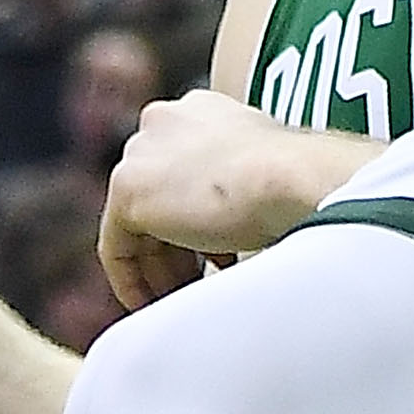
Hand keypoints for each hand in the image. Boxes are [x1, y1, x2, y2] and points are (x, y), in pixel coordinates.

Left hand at [101, 92, 329, 299]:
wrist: (290, 176)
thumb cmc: (296, 179)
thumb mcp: (263, 170)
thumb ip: (236, 182)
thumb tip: (227, 228)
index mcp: (200, 109)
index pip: (180, 167)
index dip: (195, 216)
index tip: (215, 256)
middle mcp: (164, 120)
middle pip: (155, 194)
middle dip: (173, 243)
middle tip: (194, 282)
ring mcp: (141, 151)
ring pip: (136, 224)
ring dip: (159, 266)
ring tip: (182, 299)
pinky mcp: (128, 189)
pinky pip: (117, 247)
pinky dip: (130, 280)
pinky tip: (152, 304)